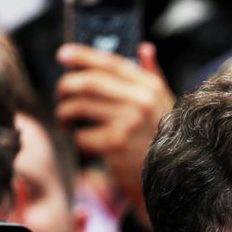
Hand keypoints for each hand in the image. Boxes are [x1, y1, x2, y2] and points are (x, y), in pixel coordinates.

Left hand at [55, 42, 174, 220]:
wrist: (172, 183)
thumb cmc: (163, 143)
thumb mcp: (164, 107)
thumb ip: (153, 77)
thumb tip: (145, 48)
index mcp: (150, 87)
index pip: (111, 63)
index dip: (83, 56)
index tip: (63, 54)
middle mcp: (141, 100)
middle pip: (88, 82)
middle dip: (65, 88)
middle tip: (60, 97)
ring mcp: (128, 122)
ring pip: (78, 106)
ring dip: (64, 114)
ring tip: (66, 123)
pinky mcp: (116, 144)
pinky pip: (80, 135)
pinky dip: (77, 141)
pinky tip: (86, 146)